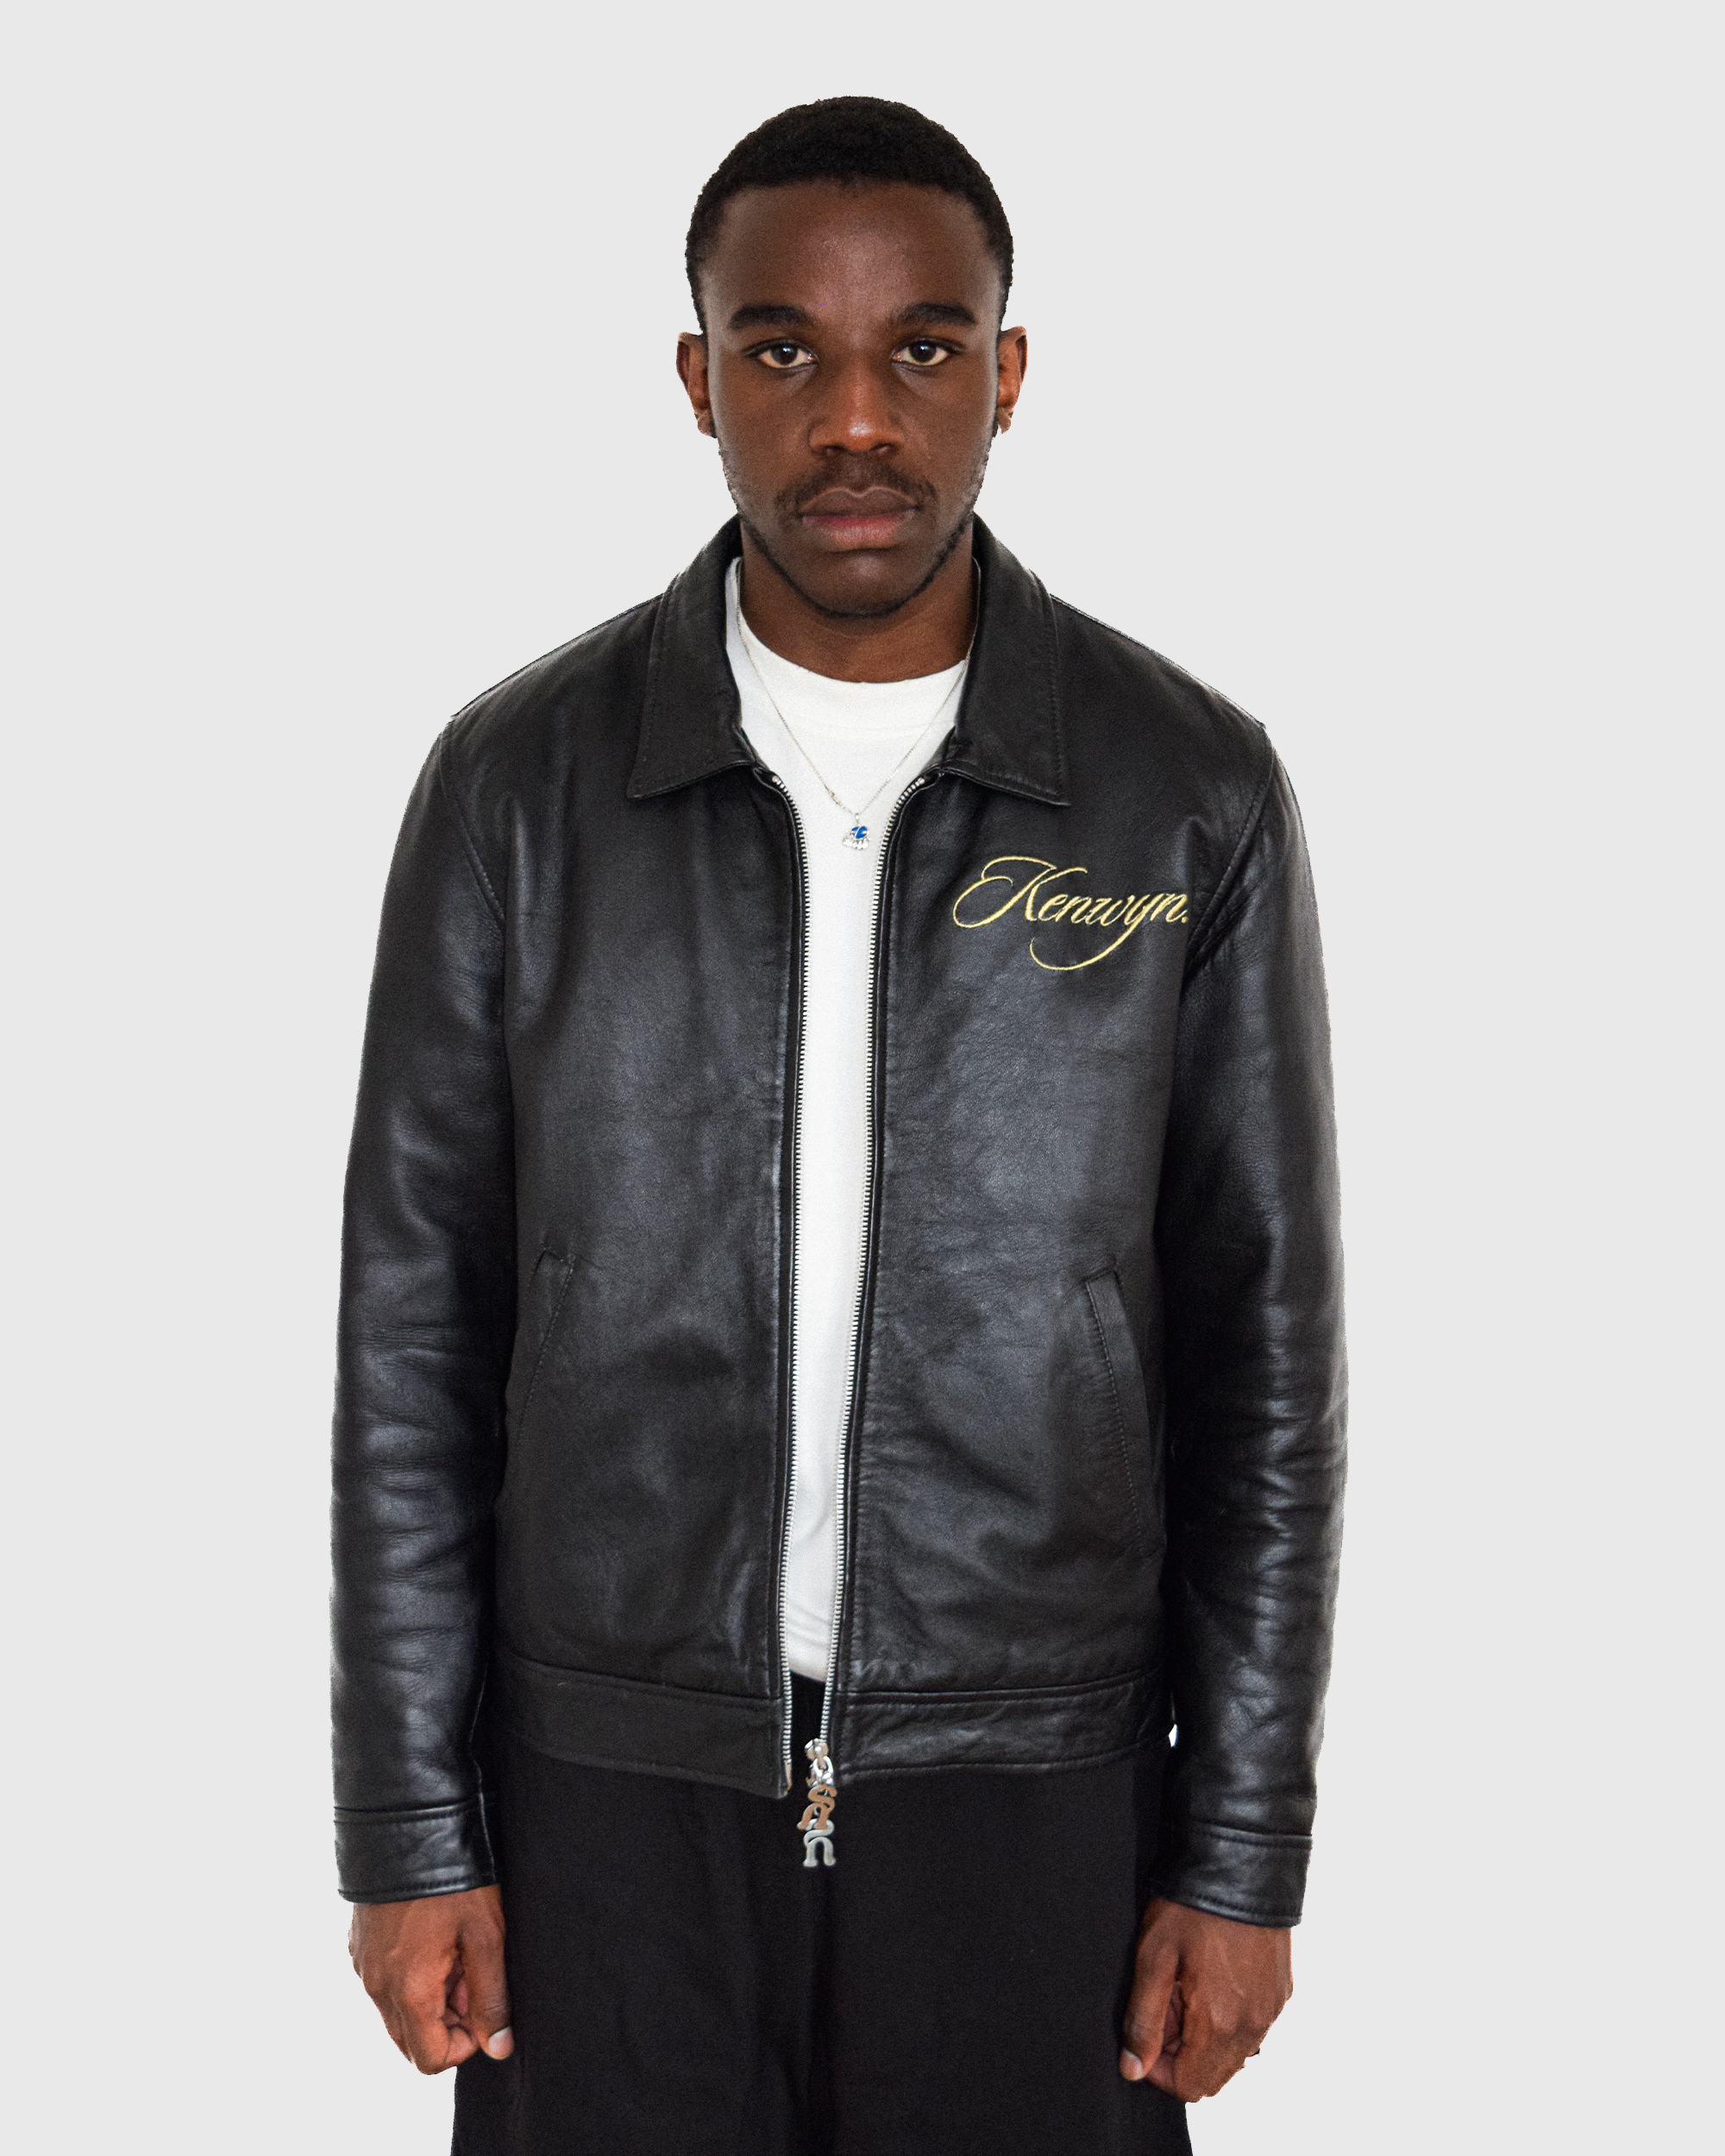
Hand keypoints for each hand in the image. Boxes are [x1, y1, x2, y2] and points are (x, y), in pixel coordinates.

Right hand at [349, 1886, 512, 2073]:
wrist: (407, 1823)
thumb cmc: (454, 1879)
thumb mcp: (486, 1936)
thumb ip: (492, 1997)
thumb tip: (499, 2047)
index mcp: (407, 1990)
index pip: (430, 2060)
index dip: (466, 2043)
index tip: (483, 2004)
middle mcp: (376, 1986)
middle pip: (412, 2039)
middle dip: (448, 2021)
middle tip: (471, 1973)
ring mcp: (362, 1965)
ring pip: (398, 2011)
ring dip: (430, 1997)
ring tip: (455, 1949)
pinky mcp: (359, 1945)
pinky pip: (385, 1982)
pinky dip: (411, 1975)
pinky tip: (434, 1937)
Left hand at [1120, 1898, 1291, 2100]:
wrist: (1243, 1864)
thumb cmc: (1194, 1906)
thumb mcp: (1153, 1958)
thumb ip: (1143, 2019)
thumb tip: (1133, 2068)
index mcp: (1220, 2024)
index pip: (1189, 2087)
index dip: (1158, 2070)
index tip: (1146, 2032)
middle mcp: (1254, 2026)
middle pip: (1213, 2076)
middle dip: (1181, 2053)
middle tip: (1164, 2004)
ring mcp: (1272, 2010)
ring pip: (1233, 2054)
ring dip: (1204, 2037)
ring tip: (1185, 1988)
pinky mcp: (1281, 1992)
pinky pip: (1252, 2028)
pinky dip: (1228, 2019)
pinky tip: (1211, 1978)